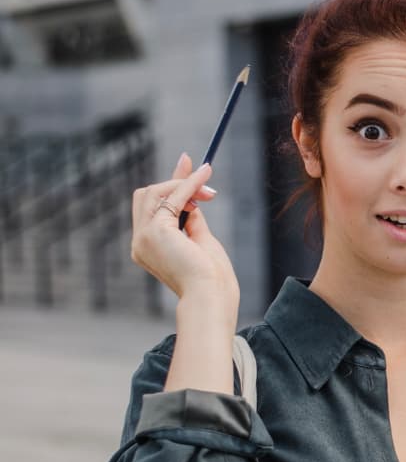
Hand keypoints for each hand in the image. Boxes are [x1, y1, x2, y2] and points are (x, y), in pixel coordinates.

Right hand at [130, 153, 236, 309]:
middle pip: (147, 195)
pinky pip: (171, 198)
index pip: (152, 207)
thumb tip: (194, 194)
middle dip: (176, 182)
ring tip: (209, 190)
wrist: (211, 295)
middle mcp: (139, 241)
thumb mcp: (200, 240)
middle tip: (206, 179)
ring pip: (154, 193)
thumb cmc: (211, 276)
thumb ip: (192, 218)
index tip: (188, 166)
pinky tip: (203, 181)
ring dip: (184, 184)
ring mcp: (143, 236)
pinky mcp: (155, 231)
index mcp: (148, 247)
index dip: (170, 185)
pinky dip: (188, 186)